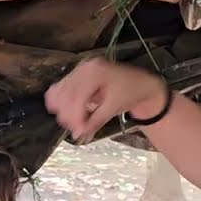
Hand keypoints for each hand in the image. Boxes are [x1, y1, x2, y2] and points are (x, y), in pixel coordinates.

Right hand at [44, 57, 167, 141]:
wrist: (140, 85)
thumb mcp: (114, 108)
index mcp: (95, 71)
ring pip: (60, 90)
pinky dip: (62, 101)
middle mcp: (85, 67)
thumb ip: (95, 121)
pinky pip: (62, 87)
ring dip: (63, 109)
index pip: (77, 96)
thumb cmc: (131, 92)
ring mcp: (80, 70)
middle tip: (75, 130)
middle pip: (66, 93)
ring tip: (72, 124)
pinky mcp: (78, 75)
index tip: (78, 131)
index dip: (75, 116)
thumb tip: (79, 134)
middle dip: (68, 115)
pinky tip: (67, 113)